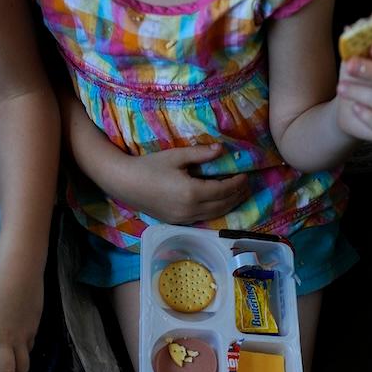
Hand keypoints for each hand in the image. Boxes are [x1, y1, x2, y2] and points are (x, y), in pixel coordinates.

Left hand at [0, 253, 41, 371]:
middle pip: (22, 370)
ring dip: (17, 361)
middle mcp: (21, 339)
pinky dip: (22, 345)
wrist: (22, 265)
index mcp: (3, 340)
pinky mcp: (38, 319)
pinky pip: (31, 340)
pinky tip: (12, 331)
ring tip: (3, 352)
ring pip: (27, 354)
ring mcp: (32, 329)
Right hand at [107, 144, 249, 223]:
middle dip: (237, 195)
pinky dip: (215, 210)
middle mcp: (190, 210)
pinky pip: (203, 218)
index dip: (237, 183)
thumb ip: (200, 154)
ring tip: (237, 194)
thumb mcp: (176, 156)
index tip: (245, 175)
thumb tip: (222, 149)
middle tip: (246, 185)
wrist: (125, 183)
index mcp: (192, 193)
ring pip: (214, 214)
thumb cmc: (149, 166)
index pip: (223, 190)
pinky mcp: (177, 222)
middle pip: (222, 205)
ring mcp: (183, 219)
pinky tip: (218, 202)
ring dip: (228, 205)